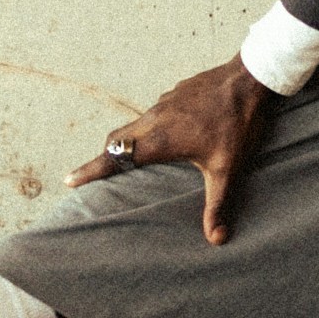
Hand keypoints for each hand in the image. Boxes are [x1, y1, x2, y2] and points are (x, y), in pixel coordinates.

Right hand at [69, 57, 274, 245]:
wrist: (249, 79)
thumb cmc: (237, 123)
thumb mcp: (227, 168)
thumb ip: (218, 203)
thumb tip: (216, 239)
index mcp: (159, 139)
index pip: (115, 157)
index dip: (90, 170)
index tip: (69, 180)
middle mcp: (154, 119)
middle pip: (116, 139)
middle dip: (102, 157)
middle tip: (92, 173)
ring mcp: (164, 102)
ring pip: (134, 124)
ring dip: (124, 141)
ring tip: (126, 158)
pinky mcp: (176, 93)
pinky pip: (152, 113)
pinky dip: (146, 127)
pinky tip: (162, 134)